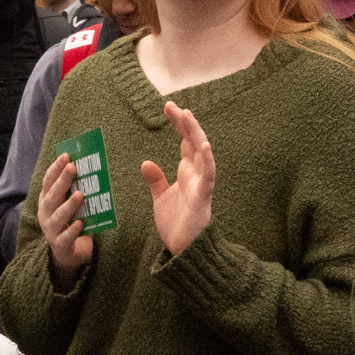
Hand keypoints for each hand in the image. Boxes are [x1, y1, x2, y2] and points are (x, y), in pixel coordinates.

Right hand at [39, 151, 94, 291]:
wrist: (66, 254)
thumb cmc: (69, 223)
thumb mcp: (69, 205)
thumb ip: (75, 190)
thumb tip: (90, 169)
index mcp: (46, 201)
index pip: (48, 182)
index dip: (55, 169)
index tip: (66, 156)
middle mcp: (45, 214)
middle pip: (52, 196)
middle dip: (62, 181)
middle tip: (73, 167)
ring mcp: (51, 230)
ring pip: (58, 216)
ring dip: (69, 205)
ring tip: (80, 195)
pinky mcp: (61, 245)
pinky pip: (66, 237)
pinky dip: (73, 230)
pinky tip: (81, 223)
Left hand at [141, 102, 214, 256]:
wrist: (182, 249)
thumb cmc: (176, 223)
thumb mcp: (160, 197)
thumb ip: (155, 179)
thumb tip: (146, 162)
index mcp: (187, 172)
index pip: (185, 141)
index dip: (179, 124)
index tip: (169, 107)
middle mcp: (196, 174)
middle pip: (193, 141)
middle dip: (185, 123)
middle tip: (173, 105)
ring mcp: (201, 183)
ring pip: (202, 153)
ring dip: (196, 134)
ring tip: (187, 115)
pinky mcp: (203, 196)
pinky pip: (208, 176)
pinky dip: (208, 160)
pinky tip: (204, 145)